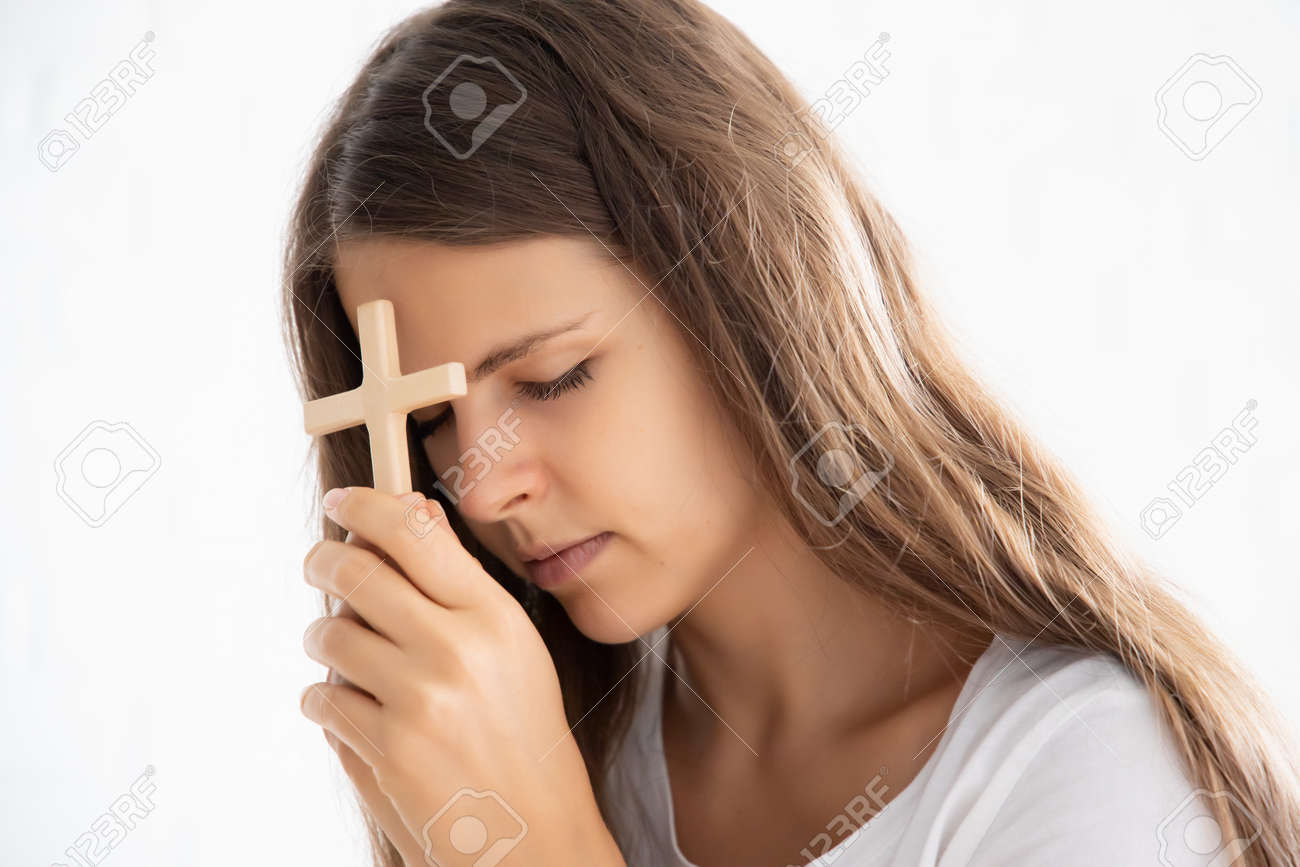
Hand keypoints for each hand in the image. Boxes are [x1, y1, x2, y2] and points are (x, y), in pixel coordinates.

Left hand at [299, 487, 622, 865]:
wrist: (533, 835)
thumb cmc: (524, 737)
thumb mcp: (513, 649)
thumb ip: (460, 583)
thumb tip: (412, 513)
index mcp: (496, 617)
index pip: (415, 532)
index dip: (366, 506)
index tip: (342, 503)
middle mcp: (457, 649)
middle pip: (357, 572)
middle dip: (324, 561)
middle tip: (318, 562)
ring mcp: (418, 701)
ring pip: (330, 636)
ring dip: (326, 639)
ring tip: (345, 653)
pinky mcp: (386, 750)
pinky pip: (323, 699)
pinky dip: (328, 700)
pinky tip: (355, 710)